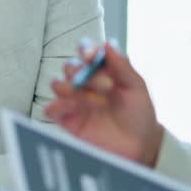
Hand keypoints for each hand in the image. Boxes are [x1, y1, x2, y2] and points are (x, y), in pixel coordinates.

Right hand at [45, 38, 164, 165]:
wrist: (138, 146)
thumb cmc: (138, 115)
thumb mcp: (136, 88)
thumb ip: (122, 66)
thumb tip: (108, 44)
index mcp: (102, 71)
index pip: (87, 53)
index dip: (86, 50)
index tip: (90, 56)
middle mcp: (86, 84)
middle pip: (70, 67)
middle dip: (82, 72)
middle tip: (105, 86)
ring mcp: (75, 101)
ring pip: (57, 84)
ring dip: (66, 85)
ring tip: (80, 94)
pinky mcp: (68, 120)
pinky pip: (52, 109)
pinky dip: (57, 105)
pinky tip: (72, 107)